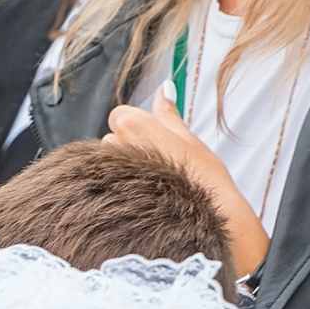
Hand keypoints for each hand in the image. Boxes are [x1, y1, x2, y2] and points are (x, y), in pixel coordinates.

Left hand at [105, 88, 270, 276]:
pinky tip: (143, 197)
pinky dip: (120, 188)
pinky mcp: (104, 195)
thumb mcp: (187, 138)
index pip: (120, 114)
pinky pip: (105, 184)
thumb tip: (164, 89)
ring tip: (152, 183)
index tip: (154, 141)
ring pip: (108, 162)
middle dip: (130, 147)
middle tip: (158, 165)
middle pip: (112, 137)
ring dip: (124, 169)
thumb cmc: (202, 179)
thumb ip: (167, 113)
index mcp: (133, 126)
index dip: (137, 127)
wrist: (206, 219)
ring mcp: (107, 172)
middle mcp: (113, 146)